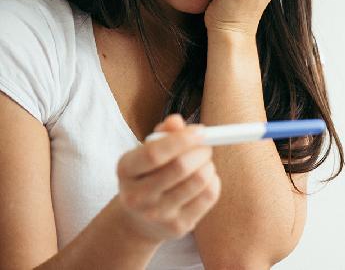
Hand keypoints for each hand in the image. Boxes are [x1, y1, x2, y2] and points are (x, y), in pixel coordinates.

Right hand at [115, 114, 220, 242]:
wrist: (139, 220)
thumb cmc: (148, 175)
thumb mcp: (147, 152)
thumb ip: (163, 134)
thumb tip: (176, 121)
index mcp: (125, 170)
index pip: (154, 154)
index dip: (182, 139)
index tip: (201, 130)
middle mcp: (137, 196)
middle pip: (180, 167)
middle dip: (201, 151)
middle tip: (206, 146)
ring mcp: (157, 215)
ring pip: (199, 181)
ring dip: (209, 165)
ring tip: (204, 162)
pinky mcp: (178, 226)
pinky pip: (208, 196)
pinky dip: (214, 181)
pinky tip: (206, 179)